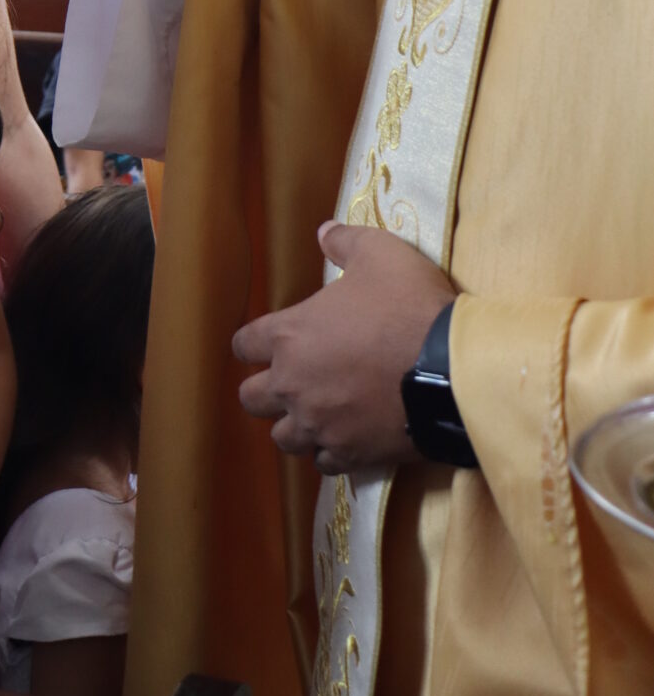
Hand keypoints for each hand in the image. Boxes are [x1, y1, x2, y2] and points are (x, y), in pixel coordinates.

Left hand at [231, 222, 456, 474]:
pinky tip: (346, 438)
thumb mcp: (380, 253)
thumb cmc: (409, 306)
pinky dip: (330, 451)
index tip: (272, 341)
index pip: (242, 345)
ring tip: (317, 414)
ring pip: (282, 437)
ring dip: (294, 425)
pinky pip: (323, 463)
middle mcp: (292, 384)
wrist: (452, 371)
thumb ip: (345, 242)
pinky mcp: (348, 454)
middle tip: (294, 380)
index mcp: (288, 335)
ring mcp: (318, 424)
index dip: (254, 342)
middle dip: (267, 389)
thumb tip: (324, 232)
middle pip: (251, 398)